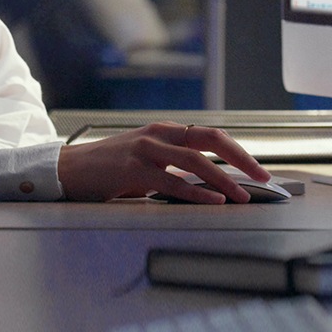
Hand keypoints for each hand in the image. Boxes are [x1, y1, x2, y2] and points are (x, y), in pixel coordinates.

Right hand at [55, 123, 271, 202]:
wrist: (68, 169)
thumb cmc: (108, 169)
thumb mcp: (146, 160)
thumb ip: (174, 166)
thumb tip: (210, 184)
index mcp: (165, 131)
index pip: (212, 136)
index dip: (240, 152)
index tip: (260, 171)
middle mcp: (158, 134)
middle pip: (211, 140)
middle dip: (242, 159)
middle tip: (264, 178)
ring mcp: (145, 150)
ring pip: (195, 161)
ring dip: (224, 179)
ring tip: (243, 196)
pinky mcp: (132, 170)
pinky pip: (172, 182)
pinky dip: (197, 192)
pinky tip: (214, 200)